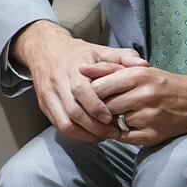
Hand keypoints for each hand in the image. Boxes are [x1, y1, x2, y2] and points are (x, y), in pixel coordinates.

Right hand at [10, 20, 148, 143]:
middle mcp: (57, 82)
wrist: (44, 49)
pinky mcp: (44, 105)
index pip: (80, 90)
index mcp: (72, 68)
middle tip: (113, 133)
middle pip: (73, 111)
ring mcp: (48, 95)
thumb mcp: (100, 50)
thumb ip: (124, 57)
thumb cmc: (77, 53)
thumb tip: (143, 65)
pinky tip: (89, 134)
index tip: (111, 118)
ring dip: (84, 134)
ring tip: (102, 136)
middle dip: (94, 127)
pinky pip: (58, 125)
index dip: (95, 107)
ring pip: (64, 122)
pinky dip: (74, 134)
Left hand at [81, 64, 186, 145]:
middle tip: (104, 105)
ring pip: (113, 122)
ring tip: (121, 113)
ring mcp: (148, 117)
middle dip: (100, 107)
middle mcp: (143, 96)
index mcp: (137, 76)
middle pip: (104, 106)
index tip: (90, 94)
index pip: (98, 87)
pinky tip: (129, 124)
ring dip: (112, 120)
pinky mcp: (152, 135)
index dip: (90, 93)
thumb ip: (108, 69)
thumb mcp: (138, 70)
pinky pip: (124, 137)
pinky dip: (122, 132)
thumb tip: (80, 69)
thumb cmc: (163, 84)